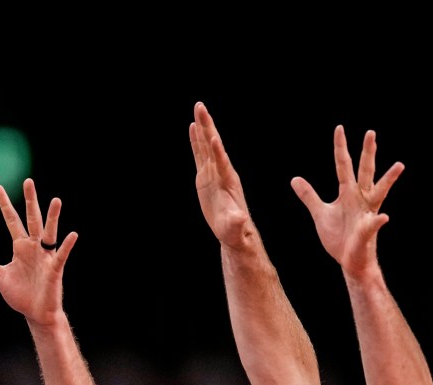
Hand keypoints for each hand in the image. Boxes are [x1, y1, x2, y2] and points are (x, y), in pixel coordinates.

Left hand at [0, 178, 78, 326]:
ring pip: (49, 232)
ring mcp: (45, 257)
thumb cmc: (21, 295)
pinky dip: (66, 245)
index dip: (5, 205)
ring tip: (56, 201)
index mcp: (20, 247)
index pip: (12, 221)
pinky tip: (71, 235)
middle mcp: (34, 248)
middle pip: (32, 219)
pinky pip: (61, 255)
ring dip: (52, 217)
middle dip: (29, 201)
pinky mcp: (54, 269)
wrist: (36, 314)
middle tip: (28, 182)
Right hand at [190, 101, 254, 249]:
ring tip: (198, 108)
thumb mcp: (235, 228)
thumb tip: (240, 219)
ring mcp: (213, 172)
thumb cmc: (235, 231)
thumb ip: (237, 222)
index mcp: (228, 182)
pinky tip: (192, 126)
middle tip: (200, 106)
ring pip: (205, 145)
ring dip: (201, 126)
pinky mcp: (205, 177)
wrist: (233, 231)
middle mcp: (221, 172)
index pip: (222, 163)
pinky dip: (195, 140)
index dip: (217, 151)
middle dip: (207, 126)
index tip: (212, 136)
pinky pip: (199, 154)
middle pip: (213, 145)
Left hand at [291, 125, 403, 278]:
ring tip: (399, 165)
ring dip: (389, 179)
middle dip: (367, 152)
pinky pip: (373, 225)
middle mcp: (360, 199)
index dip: (340, 148)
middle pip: (365, 171)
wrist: (350, 261)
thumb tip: (295, 178)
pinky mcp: (367, 232)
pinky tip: (384, 217)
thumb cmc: (339, 237)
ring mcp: (366, 214)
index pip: (343, 166)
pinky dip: (377, 221)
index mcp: (348, 193)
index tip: (340, 128)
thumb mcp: (320, 213)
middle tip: (371, 132)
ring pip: (379, 192)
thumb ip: (309, 196)